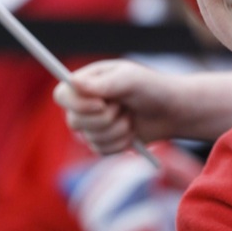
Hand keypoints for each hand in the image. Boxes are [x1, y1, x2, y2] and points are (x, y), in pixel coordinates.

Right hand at [54, 60, 183, 154]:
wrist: (170, 111)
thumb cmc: (150, 87)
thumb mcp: (129, 79)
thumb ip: (102, 84)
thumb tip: (72, 82)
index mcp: (85, 83)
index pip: (62, 95)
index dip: (77, 104)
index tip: (101, 104)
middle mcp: (83, 105)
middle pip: (74, 122)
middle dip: (105, 118)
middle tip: (124, 107)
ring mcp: (91, 126)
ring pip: (90, 139)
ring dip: (117, 130)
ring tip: (130, 117)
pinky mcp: (101, 144)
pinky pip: (102, 151)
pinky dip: (121, 142)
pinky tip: (131, 132)